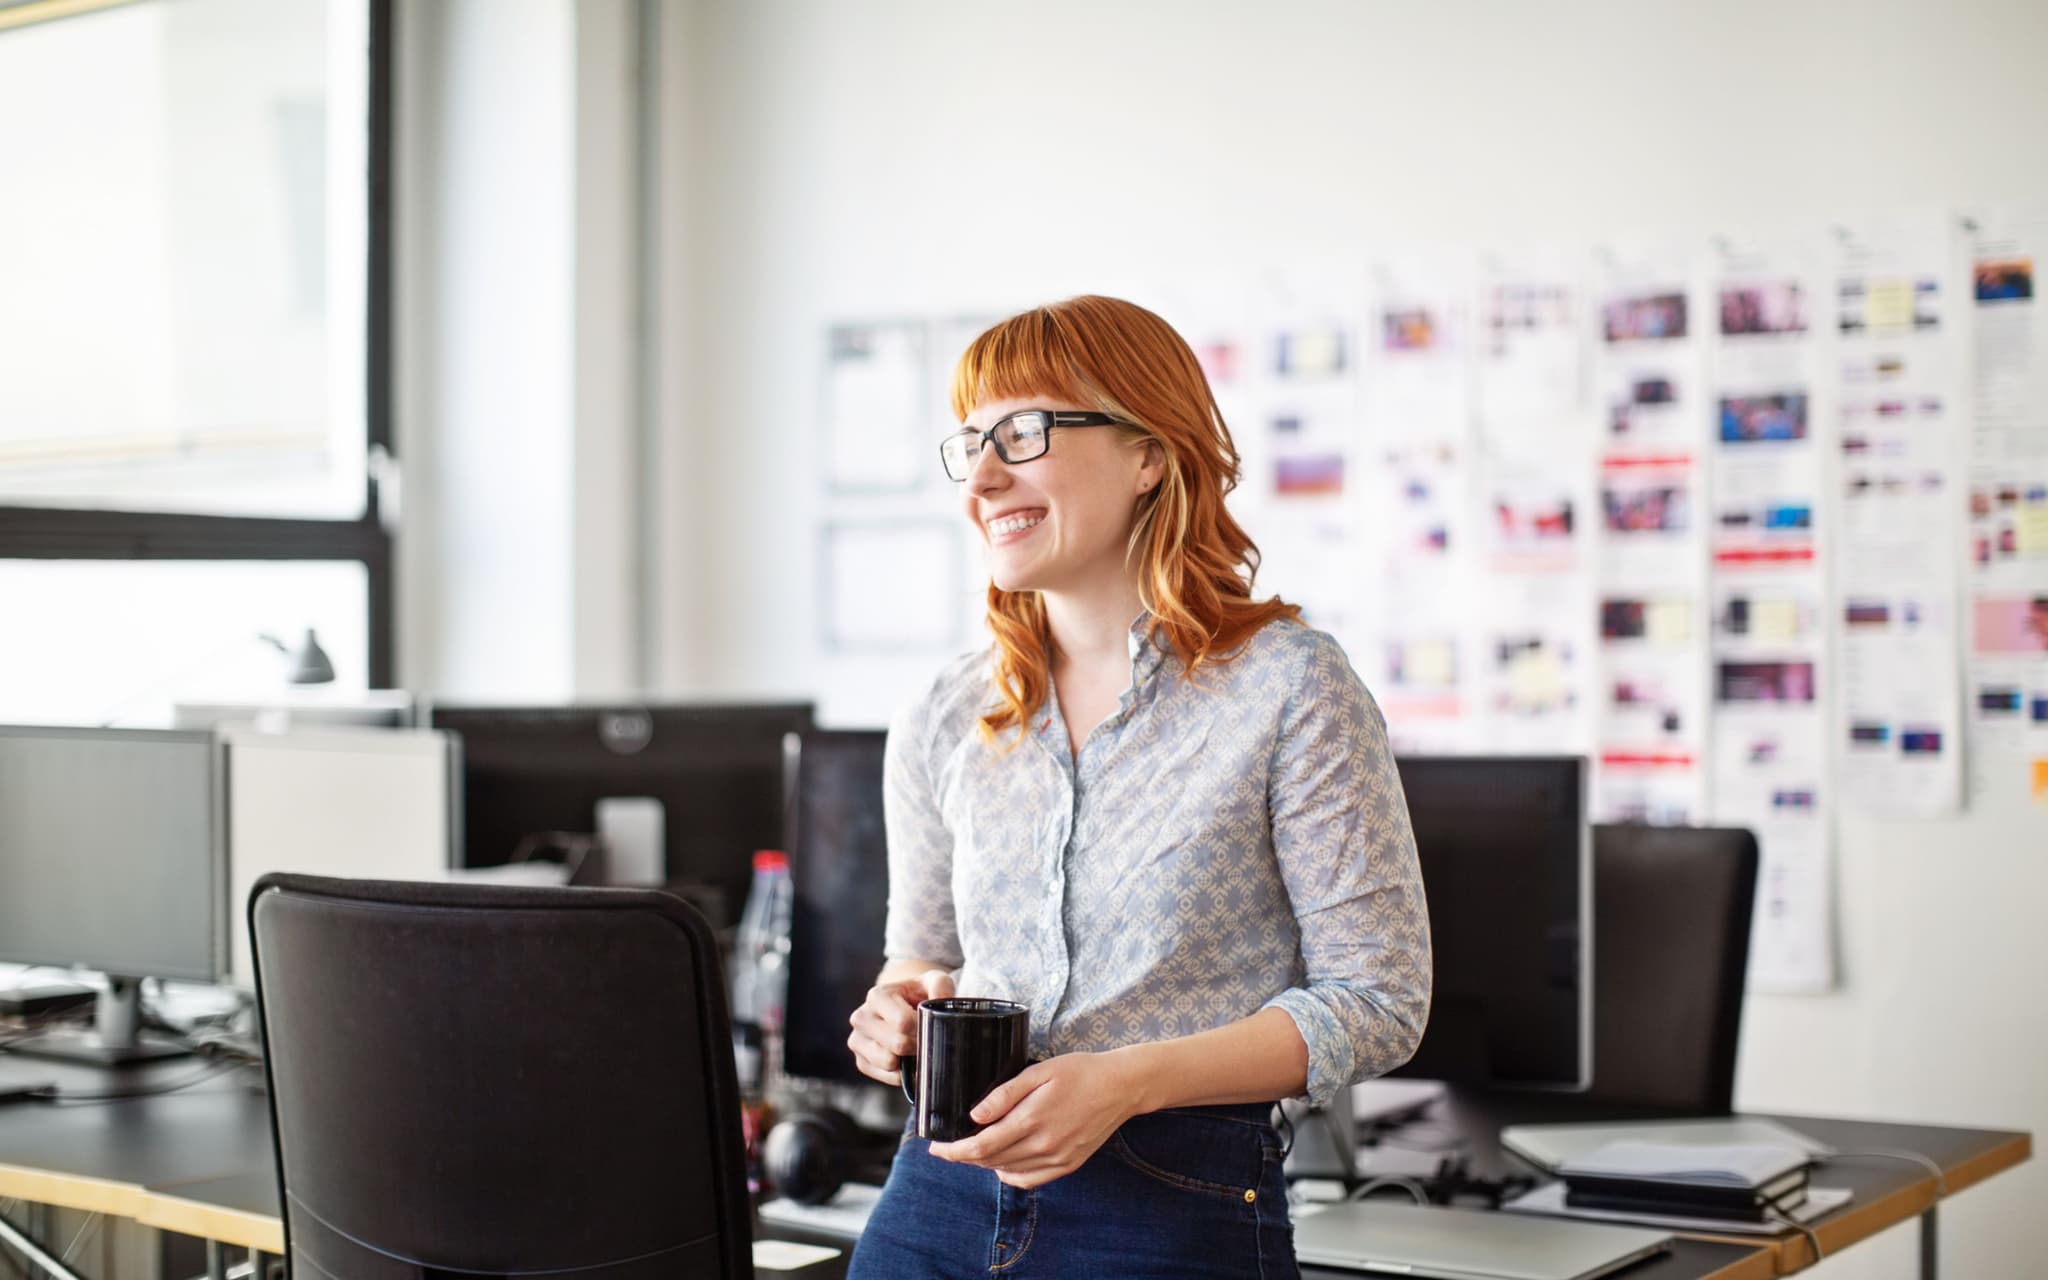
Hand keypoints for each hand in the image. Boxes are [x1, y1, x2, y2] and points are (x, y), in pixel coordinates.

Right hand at [846, 969, 954, 1085]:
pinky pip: (886, 1076)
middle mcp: (861, 1018)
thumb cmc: (918, 994)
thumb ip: (941, 985)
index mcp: (877, 996)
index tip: (931, 1025)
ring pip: (889, 1062)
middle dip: (918, 1045)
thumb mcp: (932, 982)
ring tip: (915, 1048)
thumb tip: (942, 998)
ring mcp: (857, 1041)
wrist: (902, 1007)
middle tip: (926, 1039)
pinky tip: (906, 1059)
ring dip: (908, 1060)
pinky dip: (901, 1072)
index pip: (902, 1022)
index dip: (922, 1028)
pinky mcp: (861, 1061)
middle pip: (897, 1044)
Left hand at [928, 1051, 1143, 1188]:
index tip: (936, 1149)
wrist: (1121, 1087)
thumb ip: (1005, 1094)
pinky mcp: (1068, 1165)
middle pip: (991, 1161)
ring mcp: (1057, 1159)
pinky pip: (1030, 1180)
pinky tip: (1003, 1162)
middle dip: (964, 1157)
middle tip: (948, 1147)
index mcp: (1032, 1120)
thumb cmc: (1079, 1072)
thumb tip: (974, 1116)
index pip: (981, 1146)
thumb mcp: (1039, 1072)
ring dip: (985, 1164)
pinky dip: (1010, 1175)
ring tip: (973, 1149)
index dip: (954, 1151)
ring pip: (1008, 1172)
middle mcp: (1043, 1146)